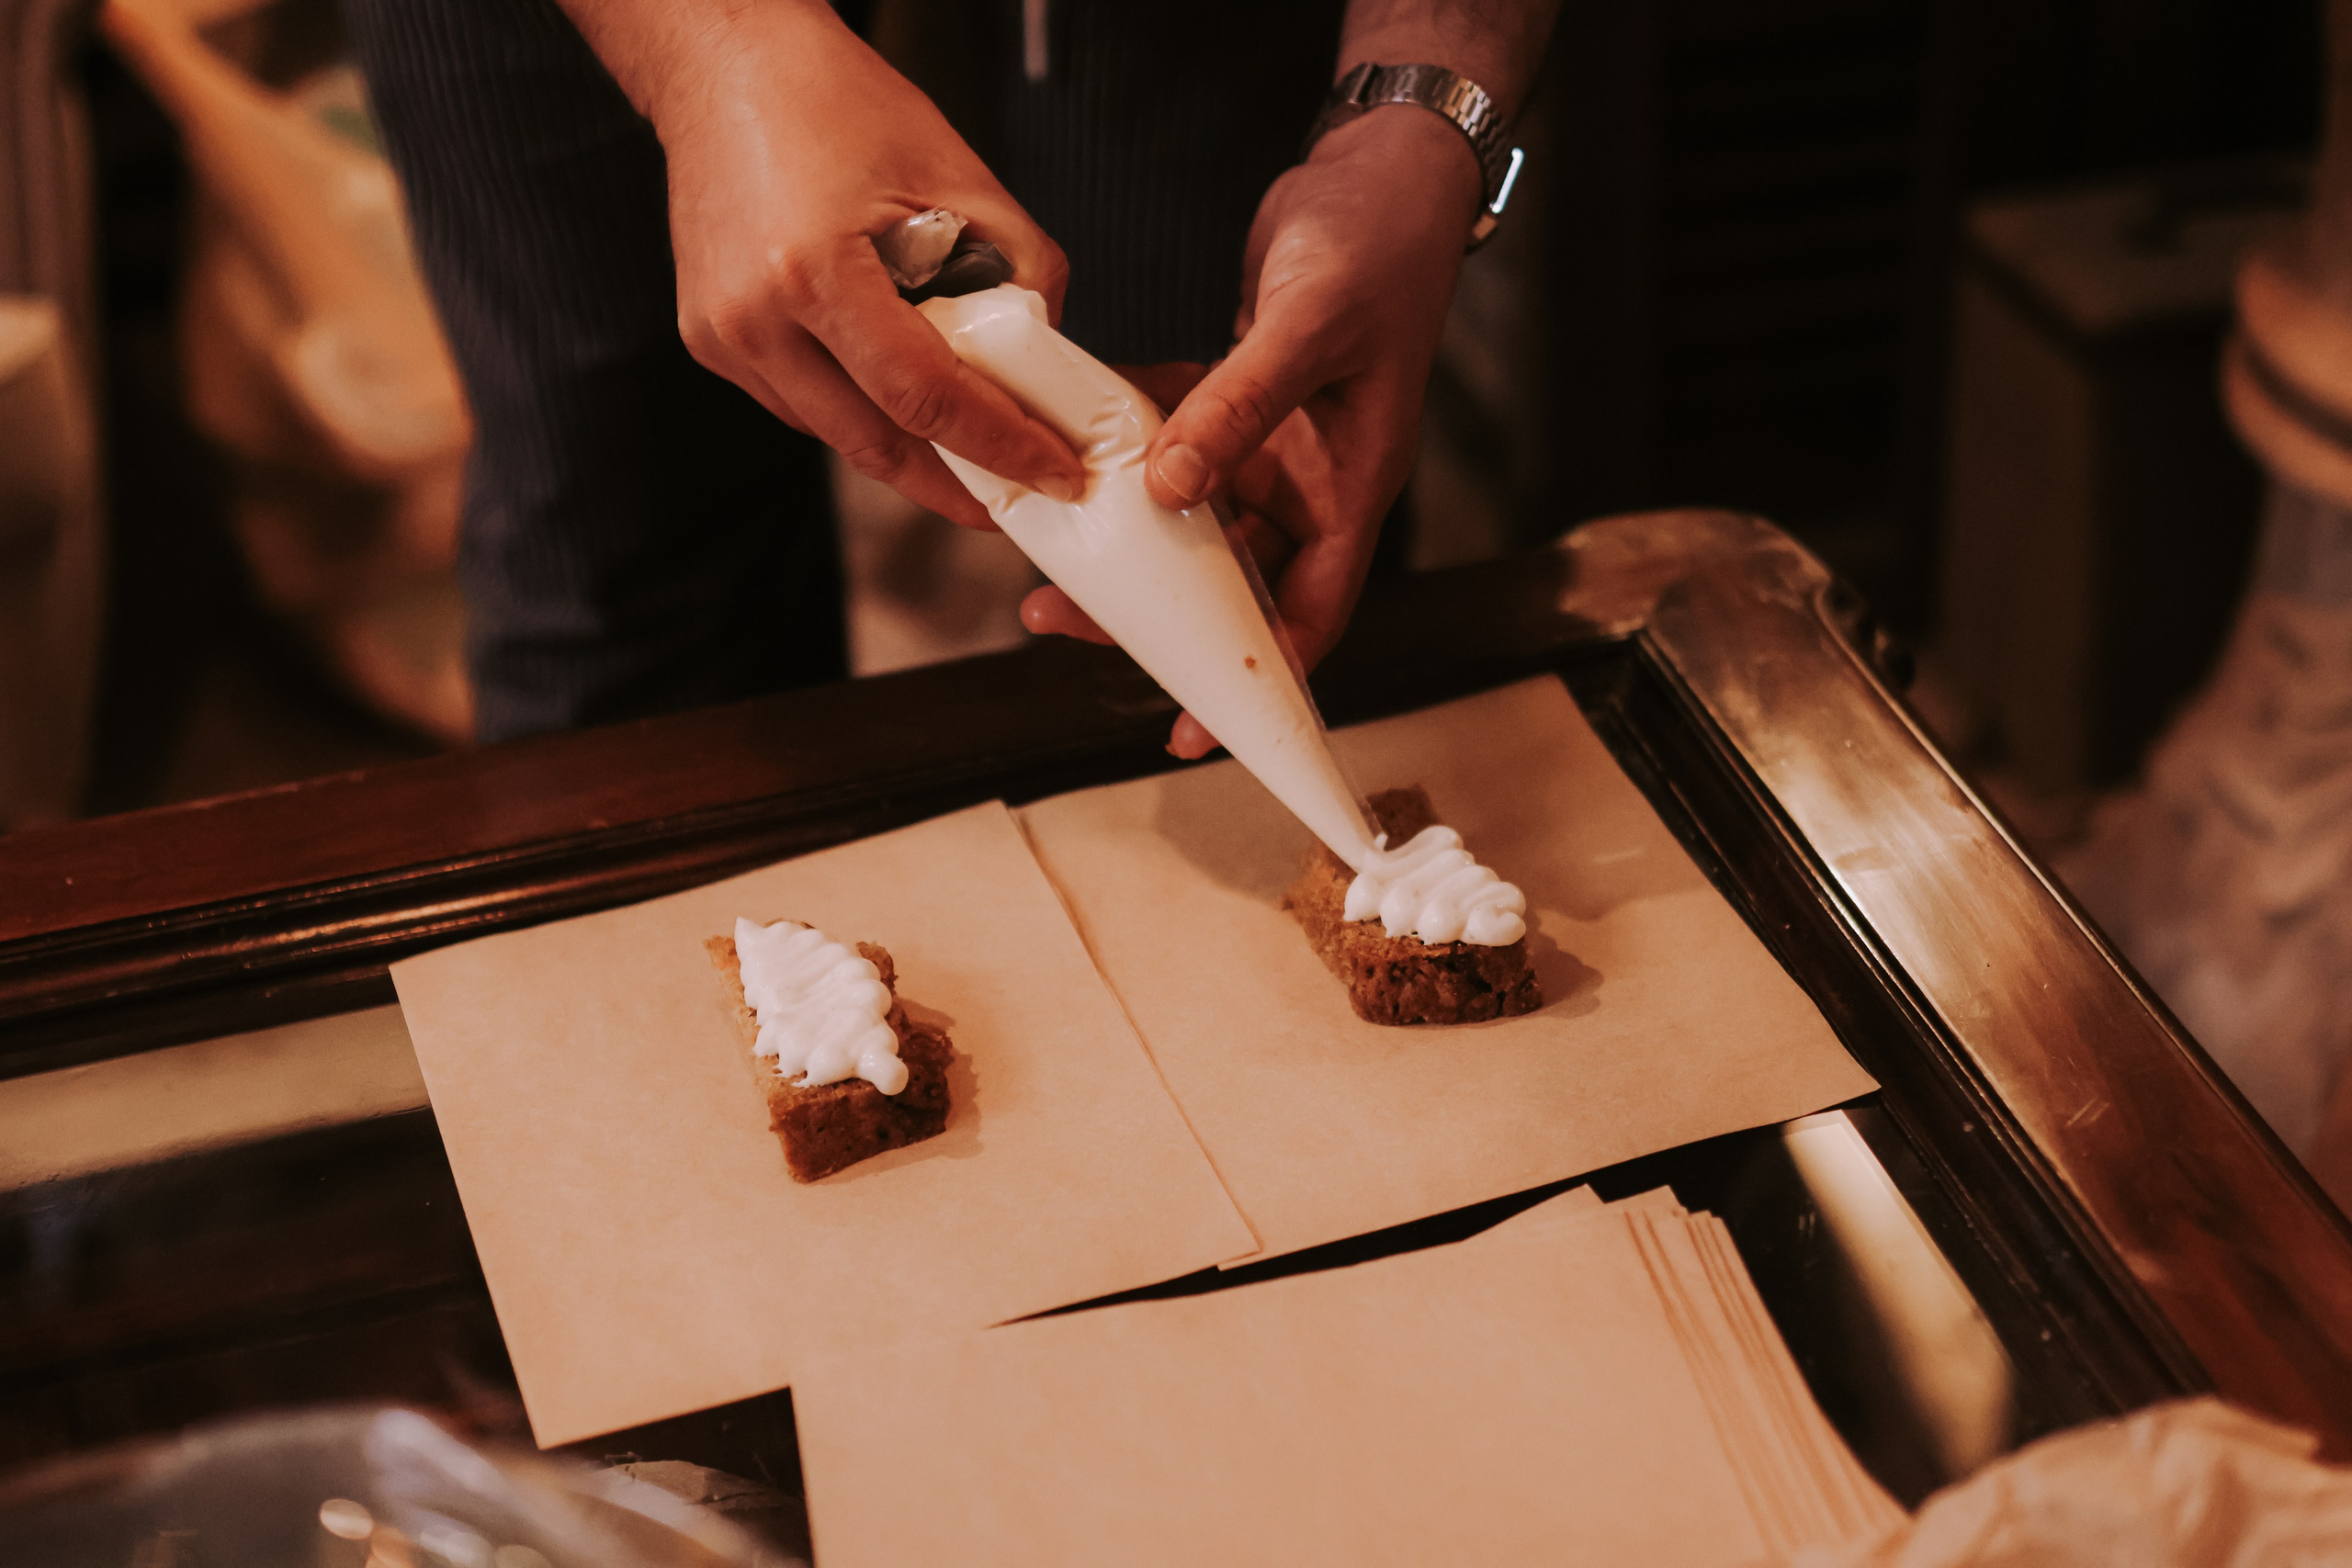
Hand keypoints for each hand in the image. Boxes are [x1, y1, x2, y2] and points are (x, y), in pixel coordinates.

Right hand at [569, 0, 1084, 527]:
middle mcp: (753, 319)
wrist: (724, 68)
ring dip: (909, 452)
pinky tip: (904, 405)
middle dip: (958, 484)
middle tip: (1022, 500)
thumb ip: (1019, 262)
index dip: (999, 447)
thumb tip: (1055, 347)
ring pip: (836, 434)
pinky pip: (803, 404)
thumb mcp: (953, 170)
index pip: (924, 396)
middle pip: (875, 443)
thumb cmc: (831, 101)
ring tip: (975, 456)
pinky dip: (861, 412)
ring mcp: (723, 338)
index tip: (1055, 474)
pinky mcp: (712, 342)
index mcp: (811, 271)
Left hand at [1026, 106, 1480, 756]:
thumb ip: (1241, 408)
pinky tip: (1073, 445)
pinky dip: (1129, 449)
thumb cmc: (1377, 246)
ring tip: (1048, 556)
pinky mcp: (1239, 397)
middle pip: (1232, 577)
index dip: (1254, 675)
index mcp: (1353, 486)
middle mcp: (1312, 478)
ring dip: (1127, 534)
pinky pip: (1177, 443)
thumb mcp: (1310, 328)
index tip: (1193, 729)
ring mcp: (1275, 440)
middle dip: (1155, 610)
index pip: (1308, 612)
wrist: (1382, 167)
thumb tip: (1170, 491)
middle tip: (1064, 619)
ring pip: (1192, 517)